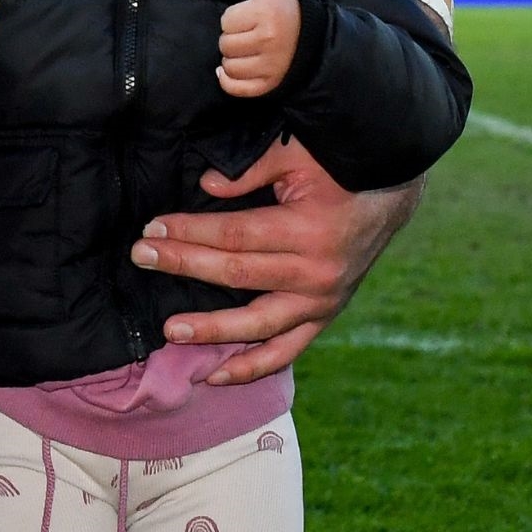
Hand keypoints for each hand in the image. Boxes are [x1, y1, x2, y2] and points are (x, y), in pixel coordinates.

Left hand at [129, 136, 423, 384]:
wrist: (389, 197)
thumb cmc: (338, 169)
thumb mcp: (298, 154)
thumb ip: (252, 170)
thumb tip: (206, 185)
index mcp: (309, 231)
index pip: (235, 235)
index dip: (191, 232)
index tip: (153, 228)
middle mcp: (317, 274)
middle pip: (238, 276)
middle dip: (185, 265)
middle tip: (142, 257)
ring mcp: (322, 302)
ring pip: (259, 326)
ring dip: (212, 330)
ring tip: (171, 330)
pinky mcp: (323, 317)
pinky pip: (286, 352)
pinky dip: (252, 367)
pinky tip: (215, 376)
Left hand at [217, 0, 298, 96]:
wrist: (313, 40)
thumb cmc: (287, 10)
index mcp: (266, 16)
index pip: (227, 21)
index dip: (234, 18)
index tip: (247, 17)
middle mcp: (268, 42)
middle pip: (225, 44)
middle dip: (231, 38)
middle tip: (246, 33)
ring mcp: (269, 66)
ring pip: (229, 66)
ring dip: (231, 58)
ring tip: (244, 49)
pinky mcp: (268, 85)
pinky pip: (237, 88)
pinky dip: (229, 81)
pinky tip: (230, 70)